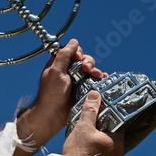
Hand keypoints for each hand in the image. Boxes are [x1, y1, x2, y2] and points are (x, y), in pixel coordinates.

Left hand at [13, 39, 105, 155]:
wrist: (53, 114)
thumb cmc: (51, 93)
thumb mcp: (55, 71)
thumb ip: (64, 55)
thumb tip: (74, 41)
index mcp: (59, 64)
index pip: (72, 51)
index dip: (77, 53)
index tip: (77, 59)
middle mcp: (69, 71)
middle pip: (84, 59)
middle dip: (88, 62)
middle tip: (86, 69)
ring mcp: (77, 80)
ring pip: (91, 70)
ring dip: (95, 70)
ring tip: (96, 75)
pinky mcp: (84, 90)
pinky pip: (95, 81)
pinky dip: (100, 78)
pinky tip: (103, 78)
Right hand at [62, 91, 124, 155]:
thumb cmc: (78, 151)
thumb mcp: (83, 127)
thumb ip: (90, 111)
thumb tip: (95, 95)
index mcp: (117, 142)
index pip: (119, 125)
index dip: (110, 117)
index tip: (101, 113)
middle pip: (114, 138)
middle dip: (104, 132)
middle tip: (92, 127)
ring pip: (110, 151)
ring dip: (102, 146)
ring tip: (88, 142)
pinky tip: (88, 155)